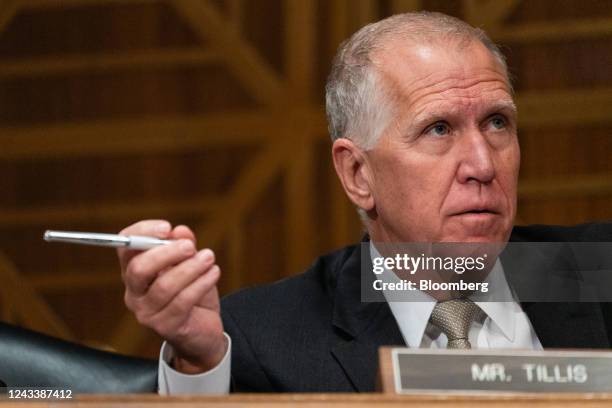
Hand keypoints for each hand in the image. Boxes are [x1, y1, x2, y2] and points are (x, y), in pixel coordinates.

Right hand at [118, 220, 226, 373]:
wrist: (202, 331)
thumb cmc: (191, 293)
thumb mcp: (189, 265)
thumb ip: (184, 246)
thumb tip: (181, 231)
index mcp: (134, 272)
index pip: (125, 247)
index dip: (142, 233)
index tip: (166, 227)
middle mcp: (134, 293)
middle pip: (139, 269)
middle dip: (166, 253)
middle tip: (190, 247)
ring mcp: (147, 312)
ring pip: (163, 286)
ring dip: (190, 268)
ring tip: (209, 257)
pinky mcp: (166, 327)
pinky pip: (182, 302)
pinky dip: (201, 283)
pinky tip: (214, 273)